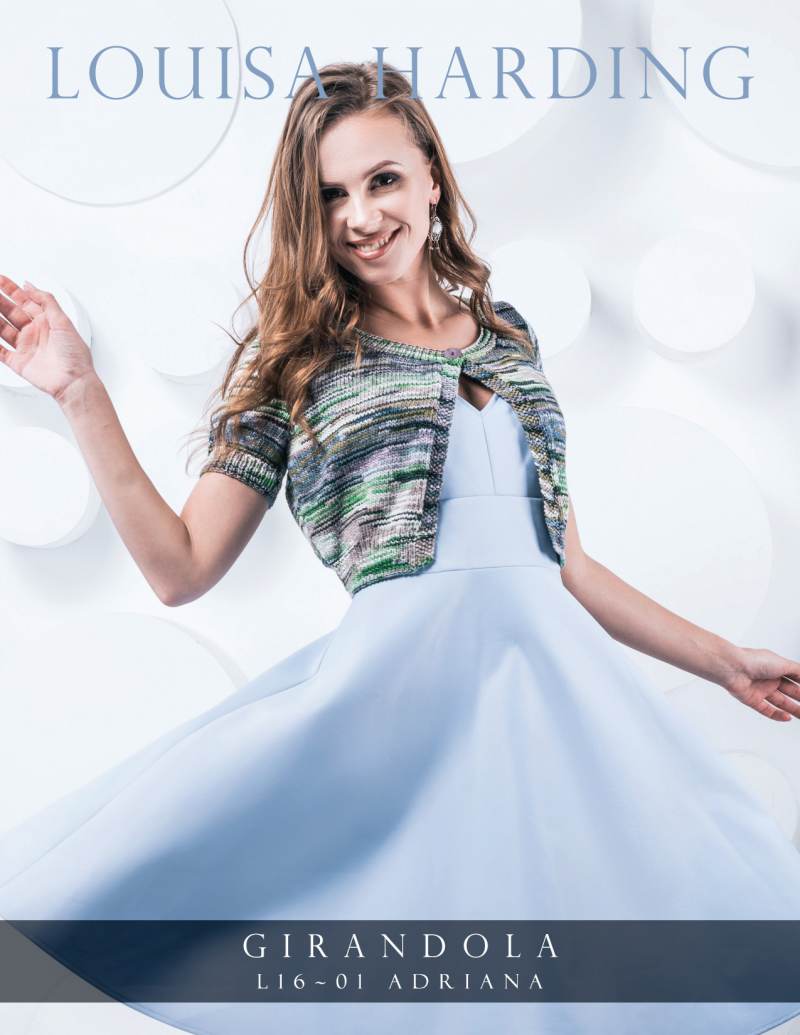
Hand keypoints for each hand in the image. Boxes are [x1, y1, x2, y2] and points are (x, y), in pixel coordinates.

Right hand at [0, 275, 95, 402]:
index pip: (25, 300)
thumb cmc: (75, 355)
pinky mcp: (18, 362)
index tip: (0, 279)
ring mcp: (25, 346)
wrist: (74, 382)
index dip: (11, 289)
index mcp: (46, 321)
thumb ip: (46, 301)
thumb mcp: (63, 321)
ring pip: (2, 328)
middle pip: (11, 311)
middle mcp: (35, 332)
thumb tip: (29, 285)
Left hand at [722, 646, 799, 721]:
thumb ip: (798, 671)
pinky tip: (788, 718)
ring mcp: (760, 690)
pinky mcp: (752, 700)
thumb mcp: (783, 664)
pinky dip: (777, 715)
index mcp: (776, 667)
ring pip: (781, 703)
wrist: (732, 668)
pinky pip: (767, 710)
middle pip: (790, 692)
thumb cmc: (754, 661)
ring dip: (793, 710)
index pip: (795, 679)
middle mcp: (768, 679)